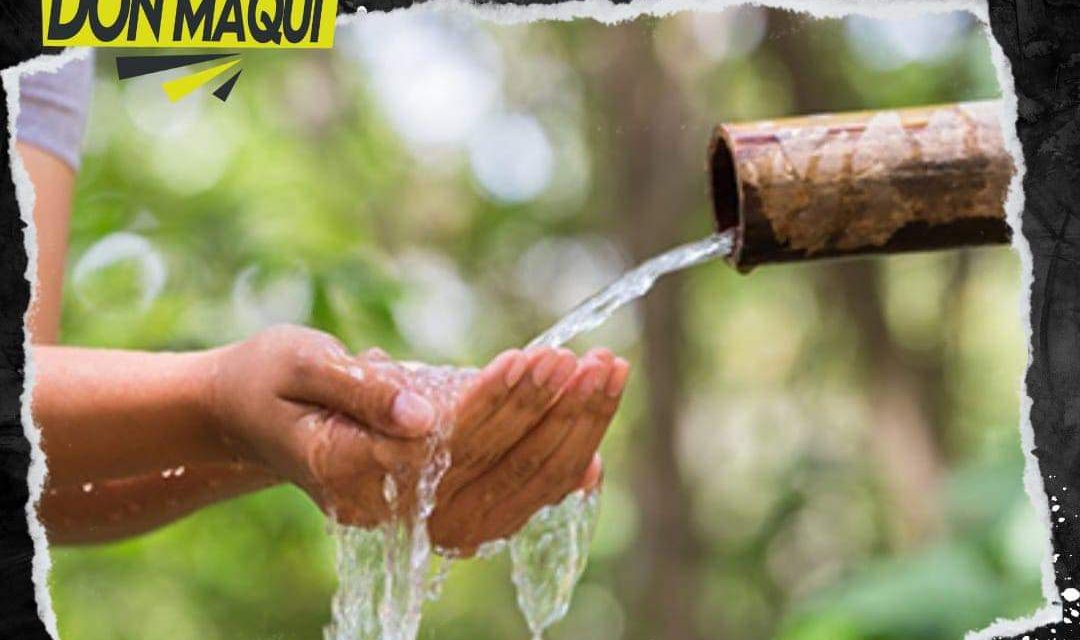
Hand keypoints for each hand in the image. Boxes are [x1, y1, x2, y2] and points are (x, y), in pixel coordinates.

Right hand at [205, 325, 628, 549]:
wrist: (250, 419)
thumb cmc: (270, 381)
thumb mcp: (298, 365)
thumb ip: (360, 388)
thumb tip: (424, 413)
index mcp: (354, 471)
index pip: (450, 442)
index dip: (504, 402)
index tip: (547, 358)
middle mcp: (394, 511)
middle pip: (498, 470)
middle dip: (557, 413)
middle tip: (600, 361)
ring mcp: (420, 519)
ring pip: (518, 490)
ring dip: (572, 434)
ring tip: (609, 376)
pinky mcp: (440, 509)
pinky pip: (513, 502)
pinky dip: (558, 474)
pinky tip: (592, 441)